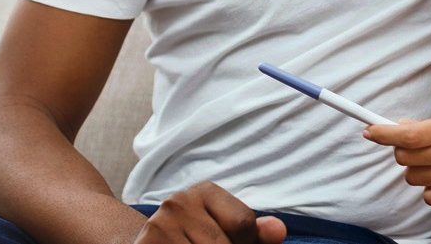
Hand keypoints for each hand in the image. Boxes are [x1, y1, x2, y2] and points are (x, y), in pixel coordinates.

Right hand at [134, 181, 285, 243]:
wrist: (152, 242)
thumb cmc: (196, 238)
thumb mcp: (227, 230)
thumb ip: (255, 233)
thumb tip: (279, 230)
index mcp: (205, 191)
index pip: (244, 223)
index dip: (244, 242)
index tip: (229, 240)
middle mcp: (179, 202)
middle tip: (208, 243)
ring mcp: (160, 225)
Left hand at [364, 104, 430, 205]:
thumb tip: (399, 129)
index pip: (412, 135)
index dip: (385, 134)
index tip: (370, 131)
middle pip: (409, 158)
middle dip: (400, 149)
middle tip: (409, 142)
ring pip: (416, 178)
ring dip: (415, 167)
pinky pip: (430, 197)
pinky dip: (429, 186)